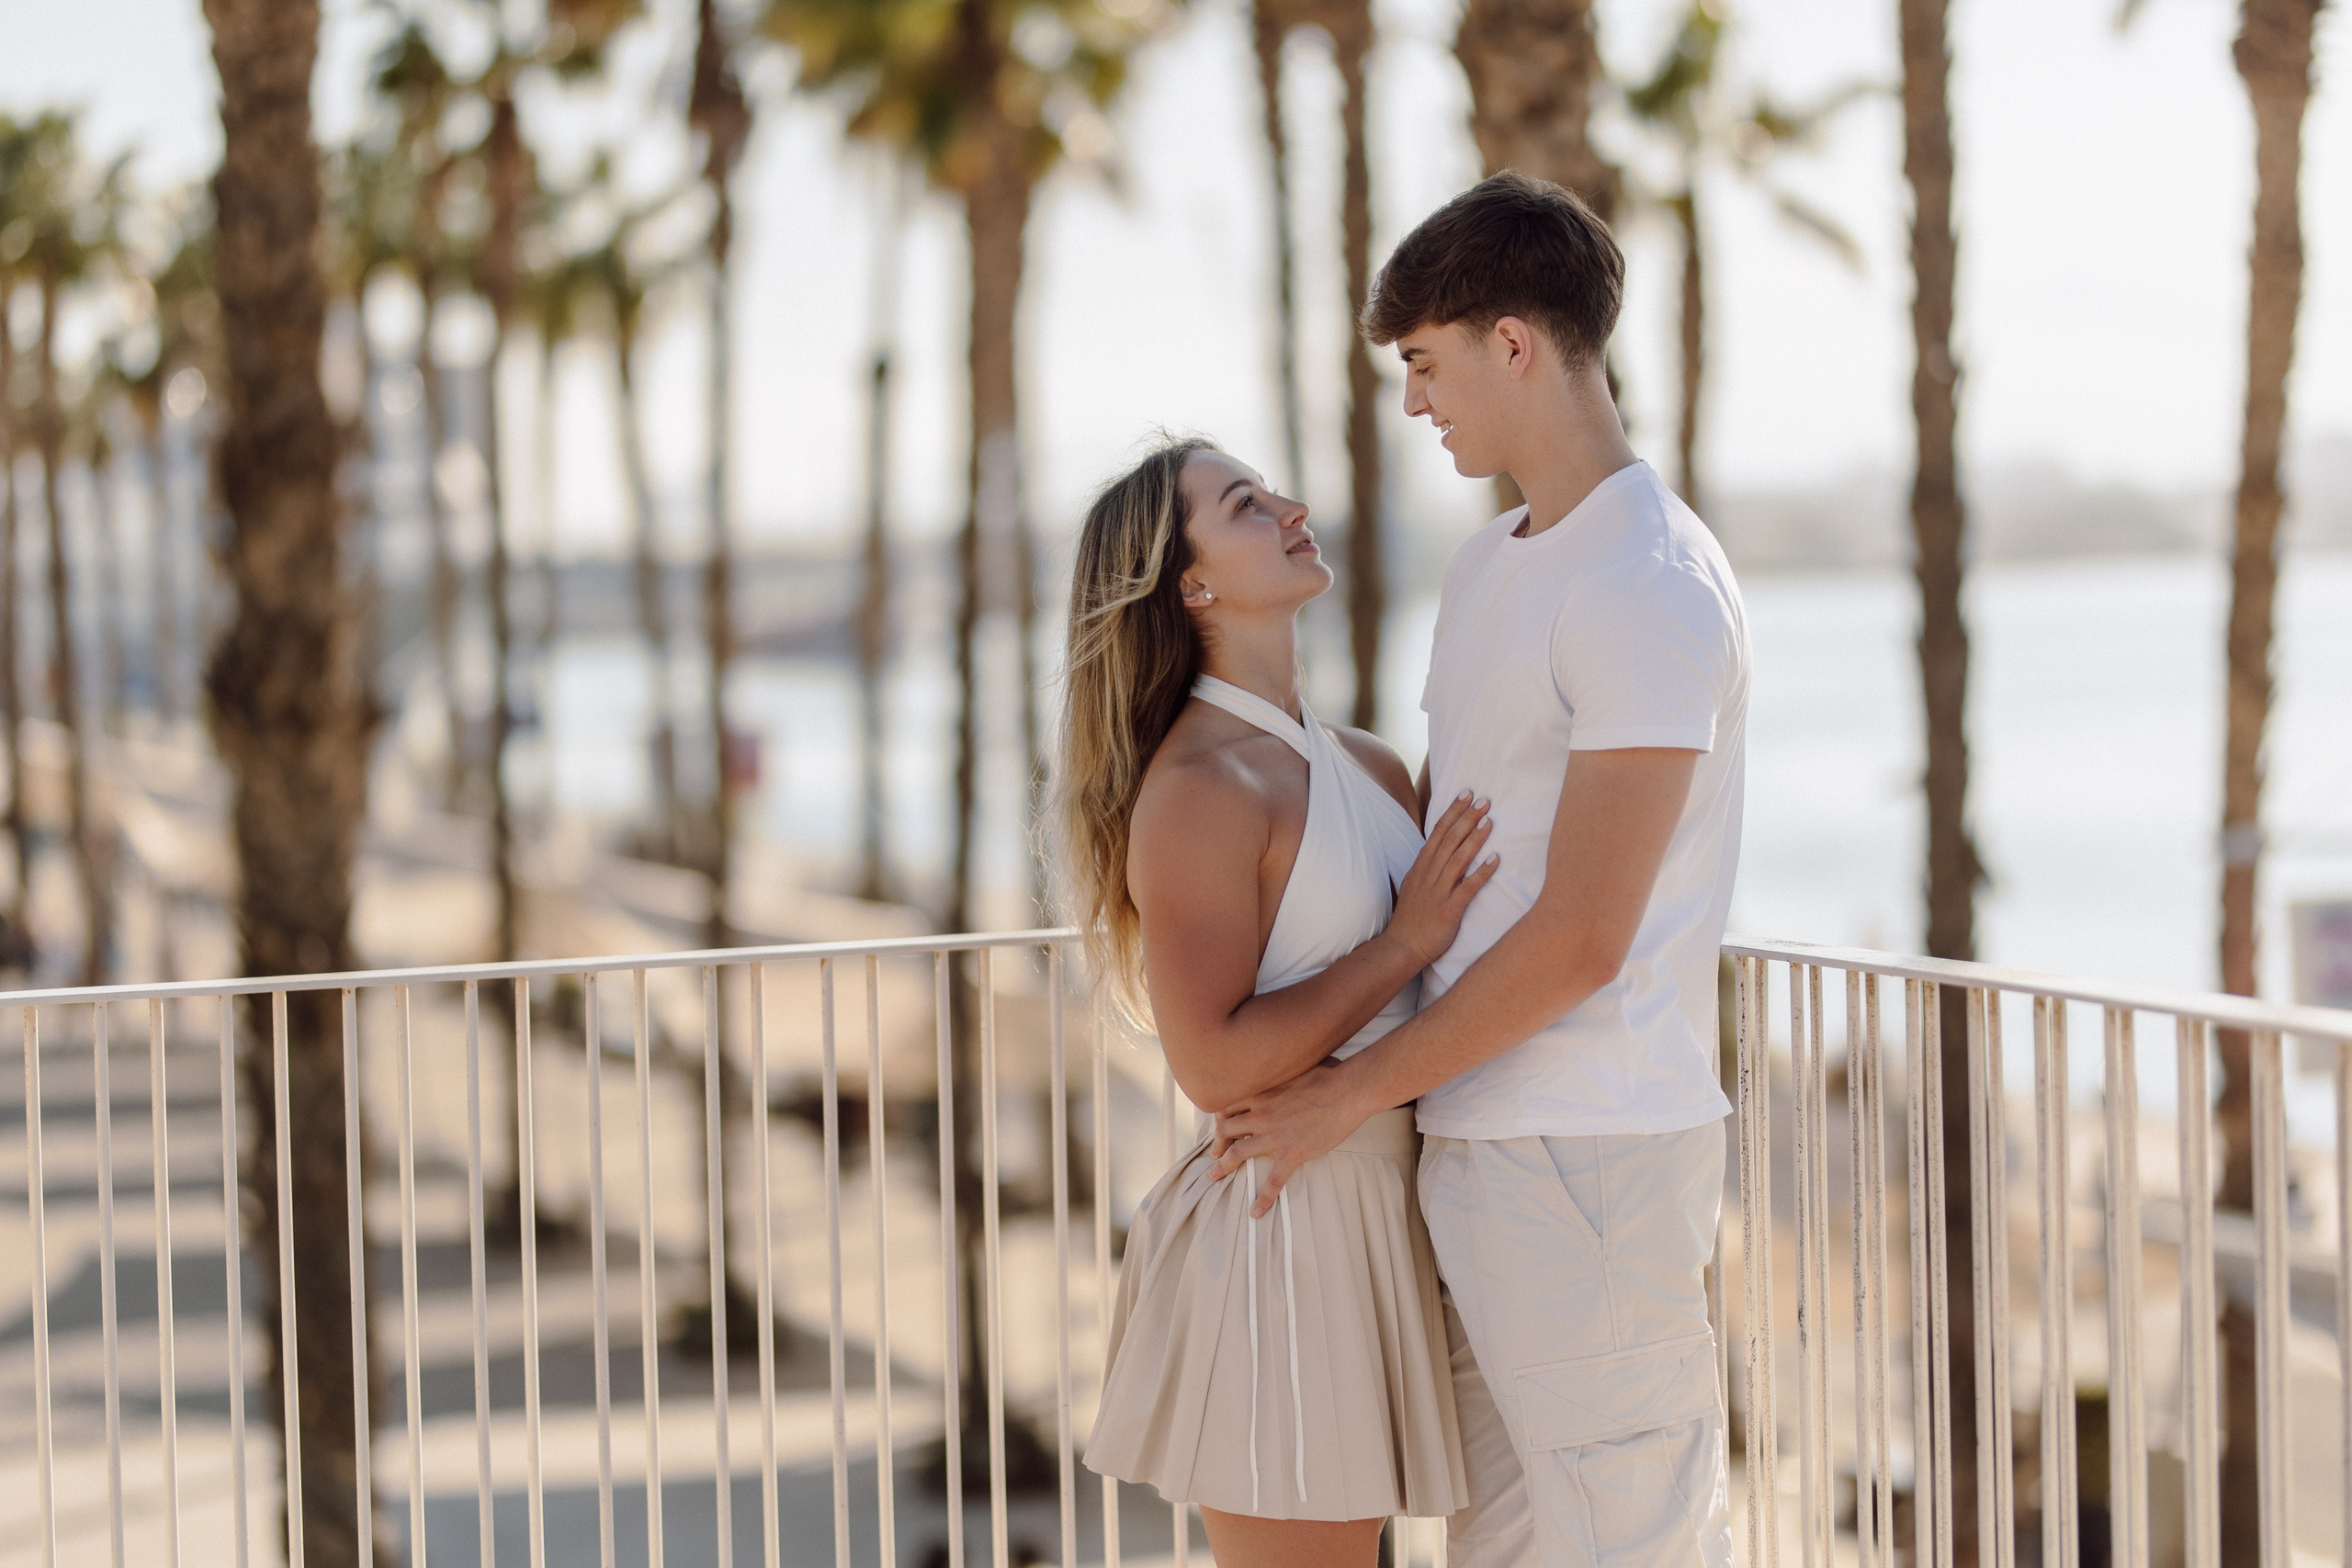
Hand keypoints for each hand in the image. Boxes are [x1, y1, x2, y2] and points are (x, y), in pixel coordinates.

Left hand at [1209, 1059, 1376, 1217]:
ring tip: (1213, 1176)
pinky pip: (1273, 1182)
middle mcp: (1261, 1116)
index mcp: (1261, 1094)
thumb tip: (1286, 1060)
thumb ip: (1283, 1070)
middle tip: (1215, 1152)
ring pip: (1237, 1154)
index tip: (1220, 1125)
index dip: (1221, 1117)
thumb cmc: (1328, 1074)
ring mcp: (1274, 1137)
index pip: (1228, 1106)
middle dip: (1217, 1142)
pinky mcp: (1292, 1155)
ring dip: (1222, 1167)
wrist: (1347, 1091)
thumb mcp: (1297, 1065)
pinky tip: (1256, 1212)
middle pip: (1225, 1130)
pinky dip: (1263, 1199)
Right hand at [1384, 791, 1499, 967]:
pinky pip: (1467, 888)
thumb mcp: (1416, 885)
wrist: (1403, 946)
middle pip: (1449, 840)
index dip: (1453, 811)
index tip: (1467, 794)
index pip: (1438, 832)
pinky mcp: (1448, 910)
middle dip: (1467, 818)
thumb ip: (1428, 866)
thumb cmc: (1412, 917)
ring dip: (1474, 839)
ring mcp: (1438, 892)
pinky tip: (1495, 860)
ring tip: (1489, 821)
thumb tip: (1441, 849)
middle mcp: (1429, 875)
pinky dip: (1481, 873)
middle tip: (1484, 800)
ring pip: (1458, 859)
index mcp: (1422, 867)